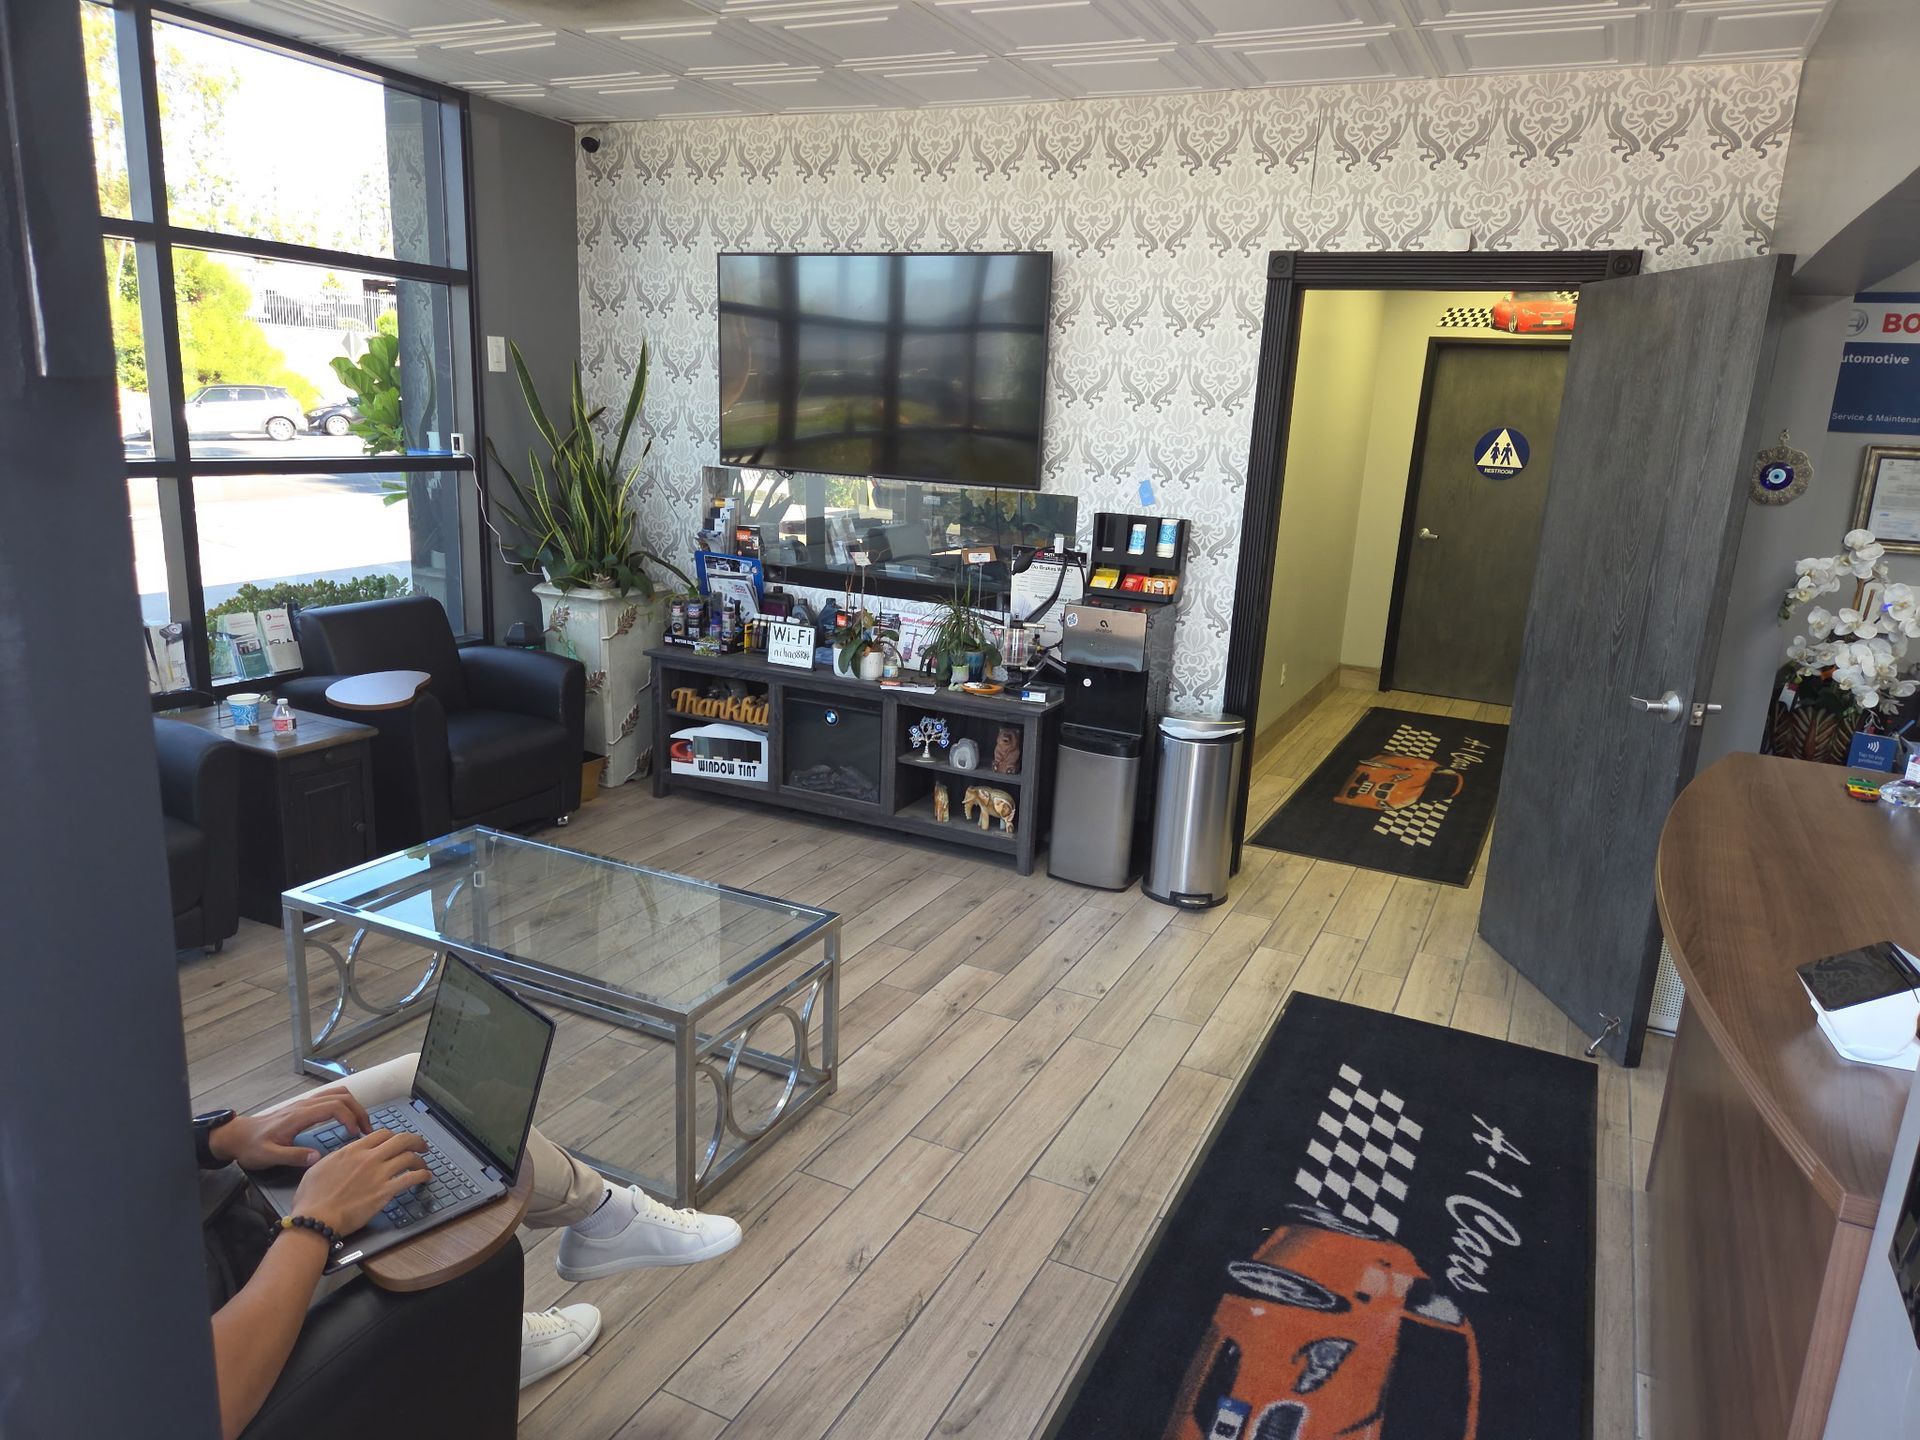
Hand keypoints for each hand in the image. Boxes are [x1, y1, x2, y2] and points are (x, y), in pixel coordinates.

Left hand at [214, 1087, 373, 1170]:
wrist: (238, 1136)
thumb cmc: (252, 1147)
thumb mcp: (269, 1156)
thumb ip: (293, 1156)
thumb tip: (319, 1157)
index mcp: (299, 1115)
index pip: (334, 1107)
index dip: (350, 1118)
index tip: (355, 1135)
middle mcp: (305, 1105)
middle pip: (342, 1097)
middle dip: (359, 1112)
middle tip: (367, 1131)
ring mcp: (305, 1103)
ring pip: (338, 1093)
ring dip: (354, 1106)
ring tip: (361, 1125)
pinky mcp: (304, 1107)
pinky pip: (331, 1097)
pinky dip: (346, 1105)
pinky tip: (347, 1120)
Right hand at [288, 1130, 430, 1235]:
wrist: (316, 1218)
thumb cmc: (312, 1198)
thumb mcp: (320, 1167)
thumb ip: (338, 1157)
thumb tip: (346, 1156)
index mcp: (353, 1150)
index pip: (382, 1134)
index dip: (393, 1136)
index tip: (396, 1142)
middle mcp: (369, 1158)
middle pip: (401, 1140)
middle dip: (415, 1141)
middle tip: (420, 1146)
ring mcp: (379, 1174)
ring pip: (409, 1157)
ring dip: (420, 1160)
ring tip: (423, 1164)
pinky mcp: (385, 1192)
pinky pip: (411, 1178)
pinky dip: (422, 1175)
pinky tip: (425, 1177)